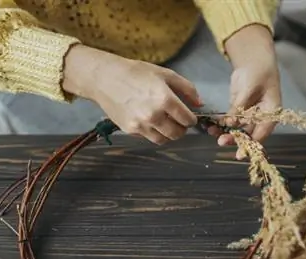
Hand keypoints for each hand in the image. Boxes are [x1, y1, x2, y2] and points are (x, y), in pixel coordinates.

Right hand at [62, 44, 201, 144]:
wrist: (105, 78)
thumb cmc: (136, 73)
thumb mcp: (165, 74)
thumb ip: (187, 89)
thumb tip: (200, 104)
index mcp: (165, 99)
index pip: (188, 120)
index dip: (191, 119)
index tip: (189, 116)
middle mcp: (154, 115)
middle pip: (178, 133)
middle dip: (181, 128)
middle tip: (178, 121)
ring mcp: (141, 125)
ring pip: (164, 139)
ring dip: (168, 133)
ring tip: (165, 122)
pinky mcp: (130, 130)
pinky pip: (148, 137)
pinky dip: (153, 132)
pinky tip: (150, 120)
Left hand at [207, 25, 281, 159]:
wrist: (254, 61)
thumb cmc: (259, 72)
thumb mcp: (250, 88)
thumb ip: (240, 106)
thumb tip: (229, 123)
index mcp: (271, 113)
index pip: (262, 134)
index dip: (251, 145)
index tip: (240, 154)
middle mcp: (261, 118)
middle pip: (248, 135)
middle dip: (234, 140)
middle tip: (221, 141)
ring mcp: (249, 115)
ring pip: (238, 130)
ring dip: (225, 133)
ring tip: (212, 132)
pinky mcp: (239, 111)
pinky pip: (230, 122)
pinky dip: (221, 125)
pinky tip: (210, 126)